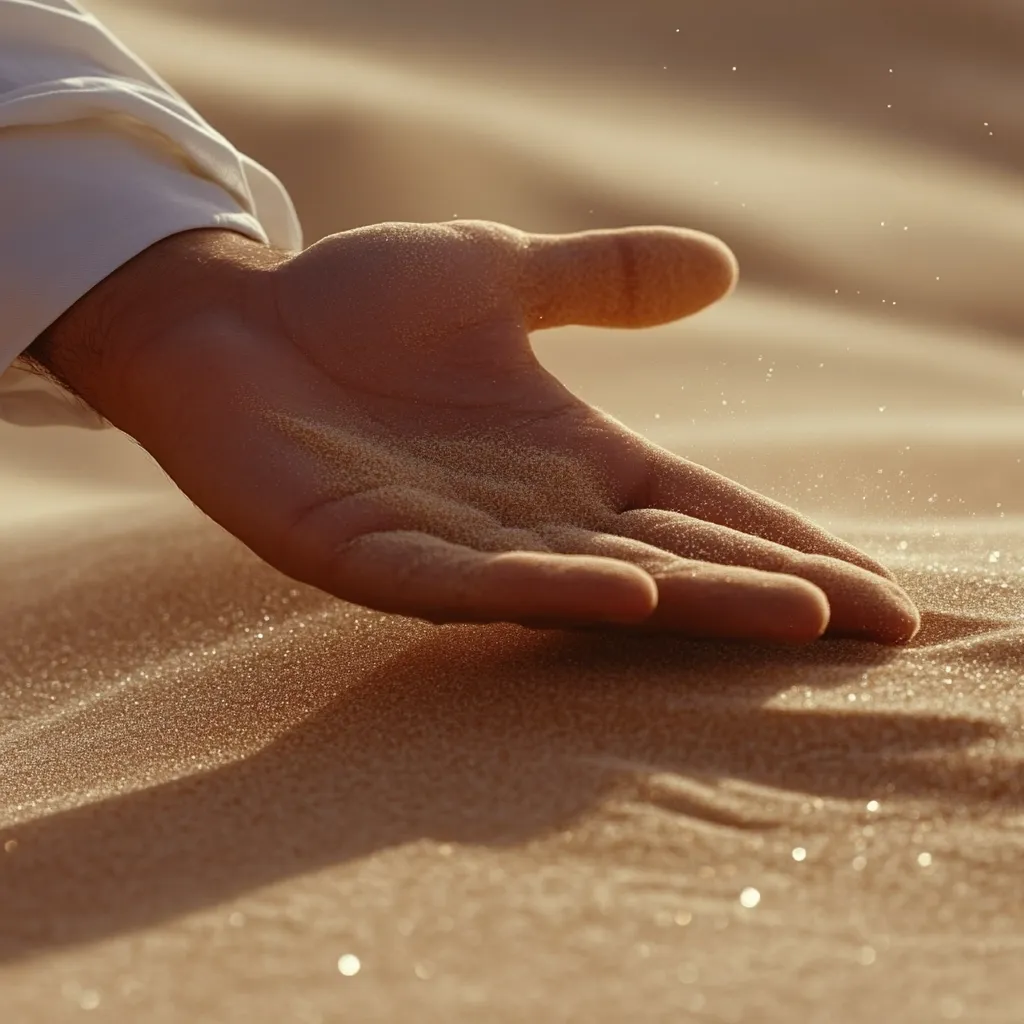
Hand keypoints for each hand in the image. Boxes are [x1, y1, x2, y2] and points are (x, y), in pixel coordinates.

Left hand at [48, 222, 918, 643]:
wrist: (228, 320)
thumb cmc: (354, 303)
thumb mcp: (499, 273)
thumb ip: (603, 279)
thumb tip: (723, 268)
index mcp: (563, 457)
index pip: (697, 509)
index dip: (783, 540)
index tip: (875, 585)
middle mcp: (523, 513)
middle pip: (668, 558)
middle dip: (767, 590)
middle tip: (870, 624)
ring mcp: (447, 542)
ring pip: (591, 582)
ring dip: (692, 601)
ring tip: (792, 616)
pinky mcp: (364, 551)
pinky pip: (467, 581)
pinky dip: (549, 590)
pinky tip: (628, 595)